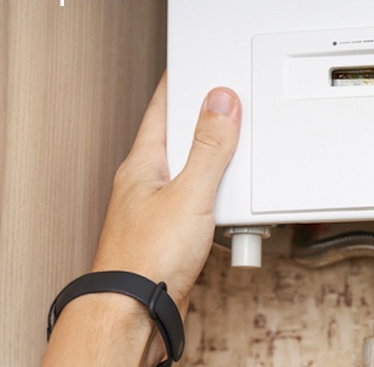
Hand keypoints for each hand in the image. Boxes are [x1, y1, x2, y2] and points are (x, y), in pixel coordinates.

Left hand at [44, 74, 241, 365]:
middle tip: (229, 98)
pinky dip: (218, 190)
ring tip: (237, 145)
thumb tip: (220, 102)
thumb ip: (210, 148)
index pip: (162, 107)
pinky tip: (230, 198)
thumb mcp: (189, 193)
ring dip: (214, 157)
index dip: (182, 82)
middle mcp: (147, 181)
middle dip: (204, 116)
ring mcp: (158, 207)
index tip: (197, 61)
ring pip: (191, 168)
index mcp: (144, 163)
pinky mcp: (173, 232)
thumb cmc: (146, 257)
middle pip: (179, 136)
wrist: (137, 310)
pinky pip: (199, 197)